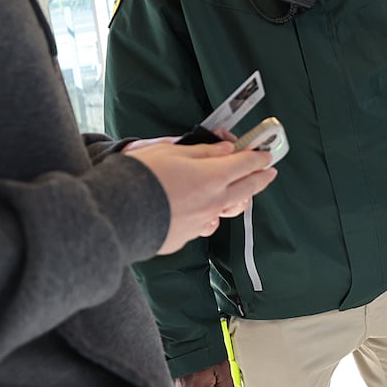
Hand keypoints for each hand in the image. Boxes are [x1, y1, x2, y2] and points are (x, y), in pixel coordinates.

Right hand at [125, 140, 276, 253]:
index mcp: (212, 176)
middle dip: (260, 178)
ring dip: (237, 199)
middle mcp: (213, 201)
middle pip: (247, 188)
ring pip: (228, 210)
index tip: (266, 155)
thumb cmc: (140, 176)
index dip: (258, 157)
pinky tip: (205, 210)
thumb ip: (203, 152)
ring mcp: (202, 221)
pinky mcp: (186, 236)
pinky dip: (208, 215)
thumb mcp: (172, 151)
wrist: (117, 213)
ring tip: (241, 192)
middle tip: (269, 172)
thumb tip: (225, 150)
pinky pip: (205, 224)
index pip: (246, 165)